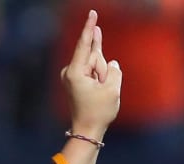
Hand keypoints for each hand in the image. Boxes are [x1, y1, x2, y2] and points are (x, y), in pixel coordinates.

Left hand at [61, 11, 121, 139]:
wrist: (87, 130)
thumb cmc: (98, 112)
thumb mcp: (112, 89)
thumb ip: (113, 70)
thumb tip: (110, 63)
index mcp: (75, 72)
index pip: (84, 44)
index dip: (90, 28)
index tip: (92, 13)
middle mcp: (70, 71)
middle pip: (94, 56)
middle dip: (103, 69)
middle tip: (101, 87)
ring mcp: (72, 75)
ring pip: (96, 64)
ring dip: (102, 75)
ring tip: (99, 92)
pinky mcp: (76, 79)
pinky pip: (93, 70)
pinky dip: (99, 75)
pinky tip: (100, 82)